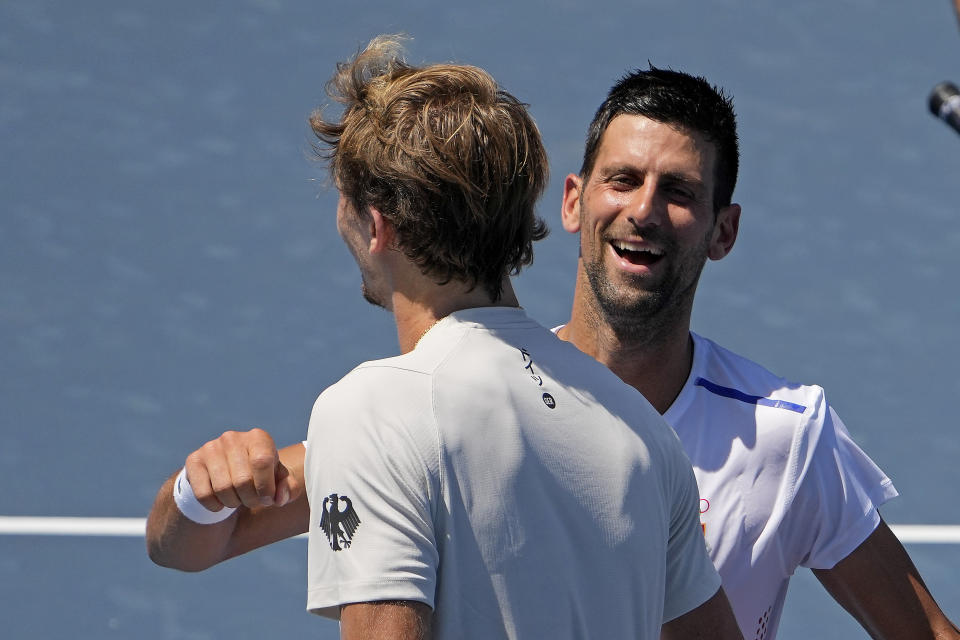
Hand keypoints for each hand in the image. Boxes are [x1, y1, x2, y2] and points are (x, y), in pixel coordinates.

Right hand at [184, 428, 301, 511]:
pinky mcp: (193, 461)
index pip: (262, 461)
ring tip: (238, 499)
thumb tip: (279, 498)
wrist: (225, 471)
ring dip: (233, 503)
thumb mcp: (278, 480)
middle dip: (251, 500)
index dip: (266, 488)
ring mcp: (211, 448)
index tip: (268, 499)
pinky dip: (215, 506)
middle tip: (253, 501)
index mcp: (258, 437)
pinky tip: (221, 501)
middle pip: (243, 480)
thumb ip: (288, 488)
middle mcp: (233, 438)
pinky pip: (204, 494)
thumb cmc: (258, 475)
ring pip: (223, 489)